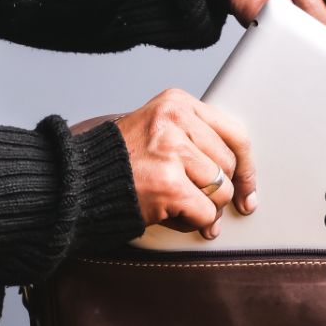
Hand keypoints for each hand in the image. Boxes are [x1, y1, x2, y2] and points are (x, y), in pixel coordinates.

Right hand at [115, 88, 255, 240]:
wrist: (77, 182)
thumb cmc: (120, 163)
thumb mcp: (158, 133)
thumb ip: (196, 144)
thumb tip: (242, 181)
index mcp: (177, 103)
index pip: (234, 134)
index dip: (246, 168)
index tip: (248, 190)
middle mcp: (175, 120)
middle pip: (228, 166)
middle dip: (217, 192)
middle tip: (195, 200)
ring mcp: (171, 151)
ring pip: (221, 191)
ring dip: (204, 208)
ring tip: (176, 204)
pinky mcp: (168, 183)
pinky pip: (205, 213)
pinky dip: (192, 222)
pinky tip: (171, 214)